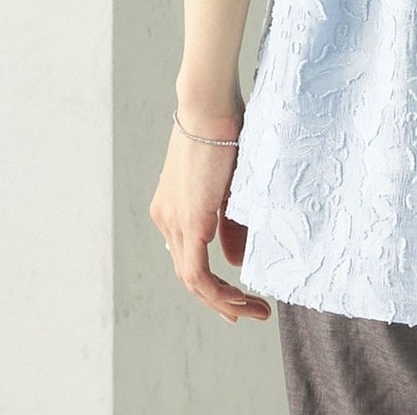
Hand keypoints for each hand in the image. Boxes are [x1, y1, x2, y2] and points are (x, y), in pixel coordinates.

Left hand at [149, 103, 271, 324]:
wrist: (208, 103)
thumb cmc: (224, 129)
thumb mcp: (230, 183)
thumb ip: (230, 224)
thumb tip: (237, 262)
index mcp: (173, 206)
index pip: (188, 256)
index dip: (211, 282)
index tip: (236, 294)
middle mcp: (166, 218)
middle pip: (188, 274)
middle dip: (219, 300)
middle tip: (246, 312)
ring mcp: (174, 220)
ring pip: (191, 279)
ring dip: (221, 300)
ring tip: (250, 311)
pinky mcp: (189, 220)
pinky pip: (197, 271)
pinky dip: (217, 291)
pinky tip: (239, 297)